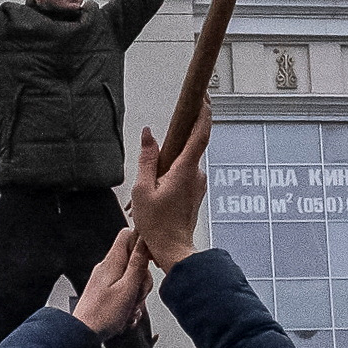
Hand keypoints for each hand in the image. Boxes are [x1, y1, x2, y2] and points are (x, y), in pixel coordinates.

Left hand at [71, 229, 150, 337]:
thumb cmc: (102, 315)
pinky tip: (126, 316)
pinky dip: (129, 304)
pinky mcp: (106, 293)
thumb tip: (145, 240)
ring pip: (132, 280)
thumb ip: (138, 264)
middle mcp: (108, 268)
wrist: (82, 335)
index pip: (128, 235)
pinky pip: (125, 293)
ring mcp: (106, 281)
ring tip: (129, 309)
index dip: (142, 243)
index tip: (150, 260)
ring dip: (137, 295)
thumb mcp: (127, 288)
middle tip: (137, 294)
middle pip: (135, 261)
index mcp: (112, 262)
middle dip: (142, 279)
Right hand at [128, 109, 210, 270]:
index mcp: (184, 170)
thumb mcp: (143, 190)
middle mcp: (196, 174)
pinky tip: (158, 185)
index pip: (200, 134)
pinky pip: (185, 172)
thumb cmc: (157, 225)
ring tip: (153, 177)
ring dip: (172, 159)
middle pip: (191, 144)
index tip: (205, 97)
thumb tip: (148, 134)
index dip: (204, 113)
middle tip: (168, 132)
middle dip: (179, 136)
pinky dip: (173, 171)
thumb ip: (147, 159)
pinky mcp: (195, 191)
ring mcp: (198, 183)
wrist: (173, 250)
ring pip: (186, 160)